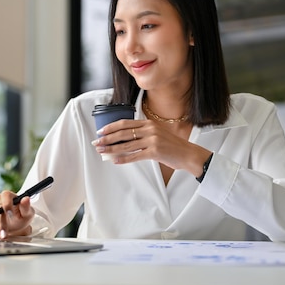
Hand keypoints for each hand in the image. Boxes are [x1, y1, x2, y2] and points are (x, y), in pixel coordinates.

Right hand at [0, 190, 34, 240]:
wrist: (15, 224)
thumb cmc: (21, 217)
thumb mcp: (27, 213)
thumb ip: (26, 207)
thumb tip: (26, 198)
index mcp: (9, 196)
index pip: (6, 195)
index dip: (7, 204)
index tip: (10, 214)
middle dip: (0, 223)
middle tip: (3, 234)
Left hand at [92, 119, 209, 176]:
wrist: (188, 154)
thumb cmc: (171, 145)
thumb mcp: (157, 134)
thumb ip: (142, 134)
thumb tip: (123, 140)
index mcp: (148, 123)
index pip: (125, 123)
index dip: (111, 127)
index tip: (100, 131)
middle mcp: (149, 129)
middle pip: (123, 133)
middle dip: (107, 138)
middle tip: (96, 143)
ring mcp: (152, 140)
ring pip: (127, 145)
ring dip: (112, 149)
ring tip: (102, 152)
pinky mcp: (155, 152)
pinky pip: (135, 156)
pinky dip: (123, 159)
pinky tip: (115, 161)